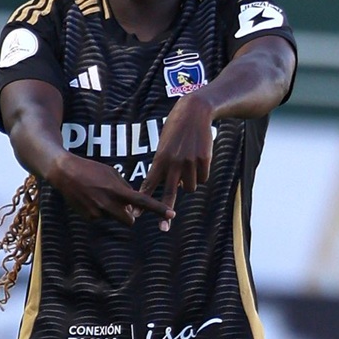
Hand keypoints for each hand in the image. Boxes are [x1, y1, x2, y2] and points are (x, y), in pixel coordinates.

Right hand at [48, 154, 173, 224]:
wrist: (64, 173)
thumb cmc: (90, 169)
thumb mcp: (111, 173)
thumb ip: (124, 188)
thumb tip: (132, 203)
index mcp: (117, 190)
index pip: (143, 202)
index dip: (158, 209)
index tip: (172, 214)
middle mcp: (109, 204)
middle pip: (130, 221)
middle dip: (129, 216)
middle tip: (122, 205)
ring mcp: (98, 213)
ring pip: (113, 219)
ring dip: (112, 212)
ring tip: (99, 196)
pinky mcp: (88, 217)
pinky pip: (101, 218)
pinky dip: (99, 211)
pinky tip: (90, 200)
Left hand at [139, 94, 213, 229]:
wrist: (195, 111)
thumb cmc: (176, 128)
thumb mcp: (164, 144)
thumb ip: (163, 164)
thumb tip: (170, 185)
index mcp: (160, 158)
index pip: (149, 183)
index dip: (142, 199)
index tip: (134, 213)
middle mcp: (174, 162)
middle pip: (169, 193)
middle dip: (165, 211)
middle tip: (163, 226)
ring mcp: (190, 162)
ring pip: (190, 187)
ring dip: (190, 182)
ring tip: (189, 164)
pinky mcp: (204, 160)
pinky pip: (203, 178)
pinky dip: (201, 174)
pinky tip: (199, 160)